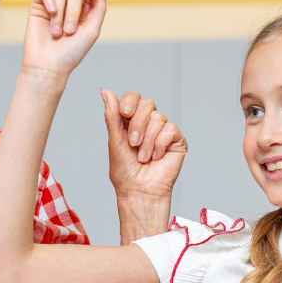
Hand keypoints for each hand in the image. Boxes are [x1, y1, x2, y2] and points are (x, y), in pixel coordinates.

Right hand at [21, 0, 106, 81]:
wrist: (48, 66)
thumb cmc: (71, 53)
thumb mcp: (92, 31)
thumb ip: (100, 8)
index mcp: (86, 10)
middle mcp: (70, 5)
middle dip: (74, 11)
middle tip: (69, 31)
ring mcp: (54, 4)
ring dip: (60, 14)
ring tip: (57, 33)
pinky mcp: (38, 6)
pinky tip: (50, 12)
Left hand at [102, 88, 186, 202]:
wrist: (139, 191)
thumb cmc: (125, 172)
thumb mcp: (115, 141)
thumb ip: (112, 116)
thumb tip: (105, 91)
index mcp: (131, 121)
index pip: (134, 97)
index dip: (130, 101)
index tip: (124, 113)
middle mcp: (148, 124)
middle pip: (147, 103)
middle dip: (137, 124)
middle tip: (133, 144)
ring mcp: (163, 131)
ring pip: (158, 117)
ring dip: (147, 140)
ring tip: (143, 158)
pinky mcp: (177, 141)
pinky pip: (170, 129)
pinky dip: (160, 145)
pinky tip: (157, 157)